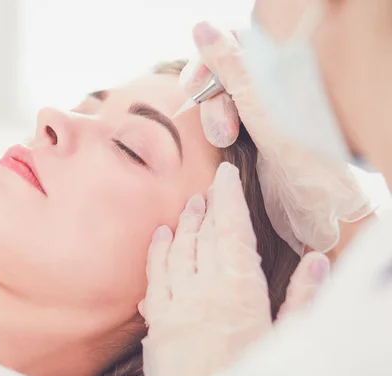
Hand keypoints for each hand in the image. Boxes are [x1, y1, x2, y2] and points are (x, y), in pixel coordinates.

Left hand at [140, 162, 329, 375]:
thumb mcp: (287, 338)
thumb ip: (302, 296)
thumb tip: (318, 258)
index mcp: (240, 289)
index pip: (232, 230)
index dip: (228, 198)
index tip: (225, 175)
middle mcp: (204, 288)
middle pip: (203, 236)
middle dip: (207, 208)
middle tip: (209, 189)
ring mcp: (177, 303)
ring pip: (178, 251)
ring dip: (184, 225)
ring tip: (189, 206)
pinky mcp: (158, 320)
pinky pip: (155, 276)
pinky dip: (157, 252)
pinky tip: (160, 235)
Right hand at [179, 22, 372, 253]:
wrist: (320, 207)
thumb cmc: (302, 156)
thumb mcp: (260, 106)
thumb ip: (230, 66)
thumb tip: (201, 27)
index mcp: (281, 69)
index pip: (236, 43)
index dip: (210, 59)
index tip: (195, 82)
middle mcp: (271, 86)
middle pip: (223, 72)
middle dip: (212, 96)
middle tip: (221, 125)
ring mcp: (263, 111)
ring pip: (220, 99)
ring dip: (214, 117)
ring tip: (225, 140)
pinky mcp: (254, 136)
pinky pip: (224, 121)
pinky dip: (217, 130)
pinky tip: (225, 143)